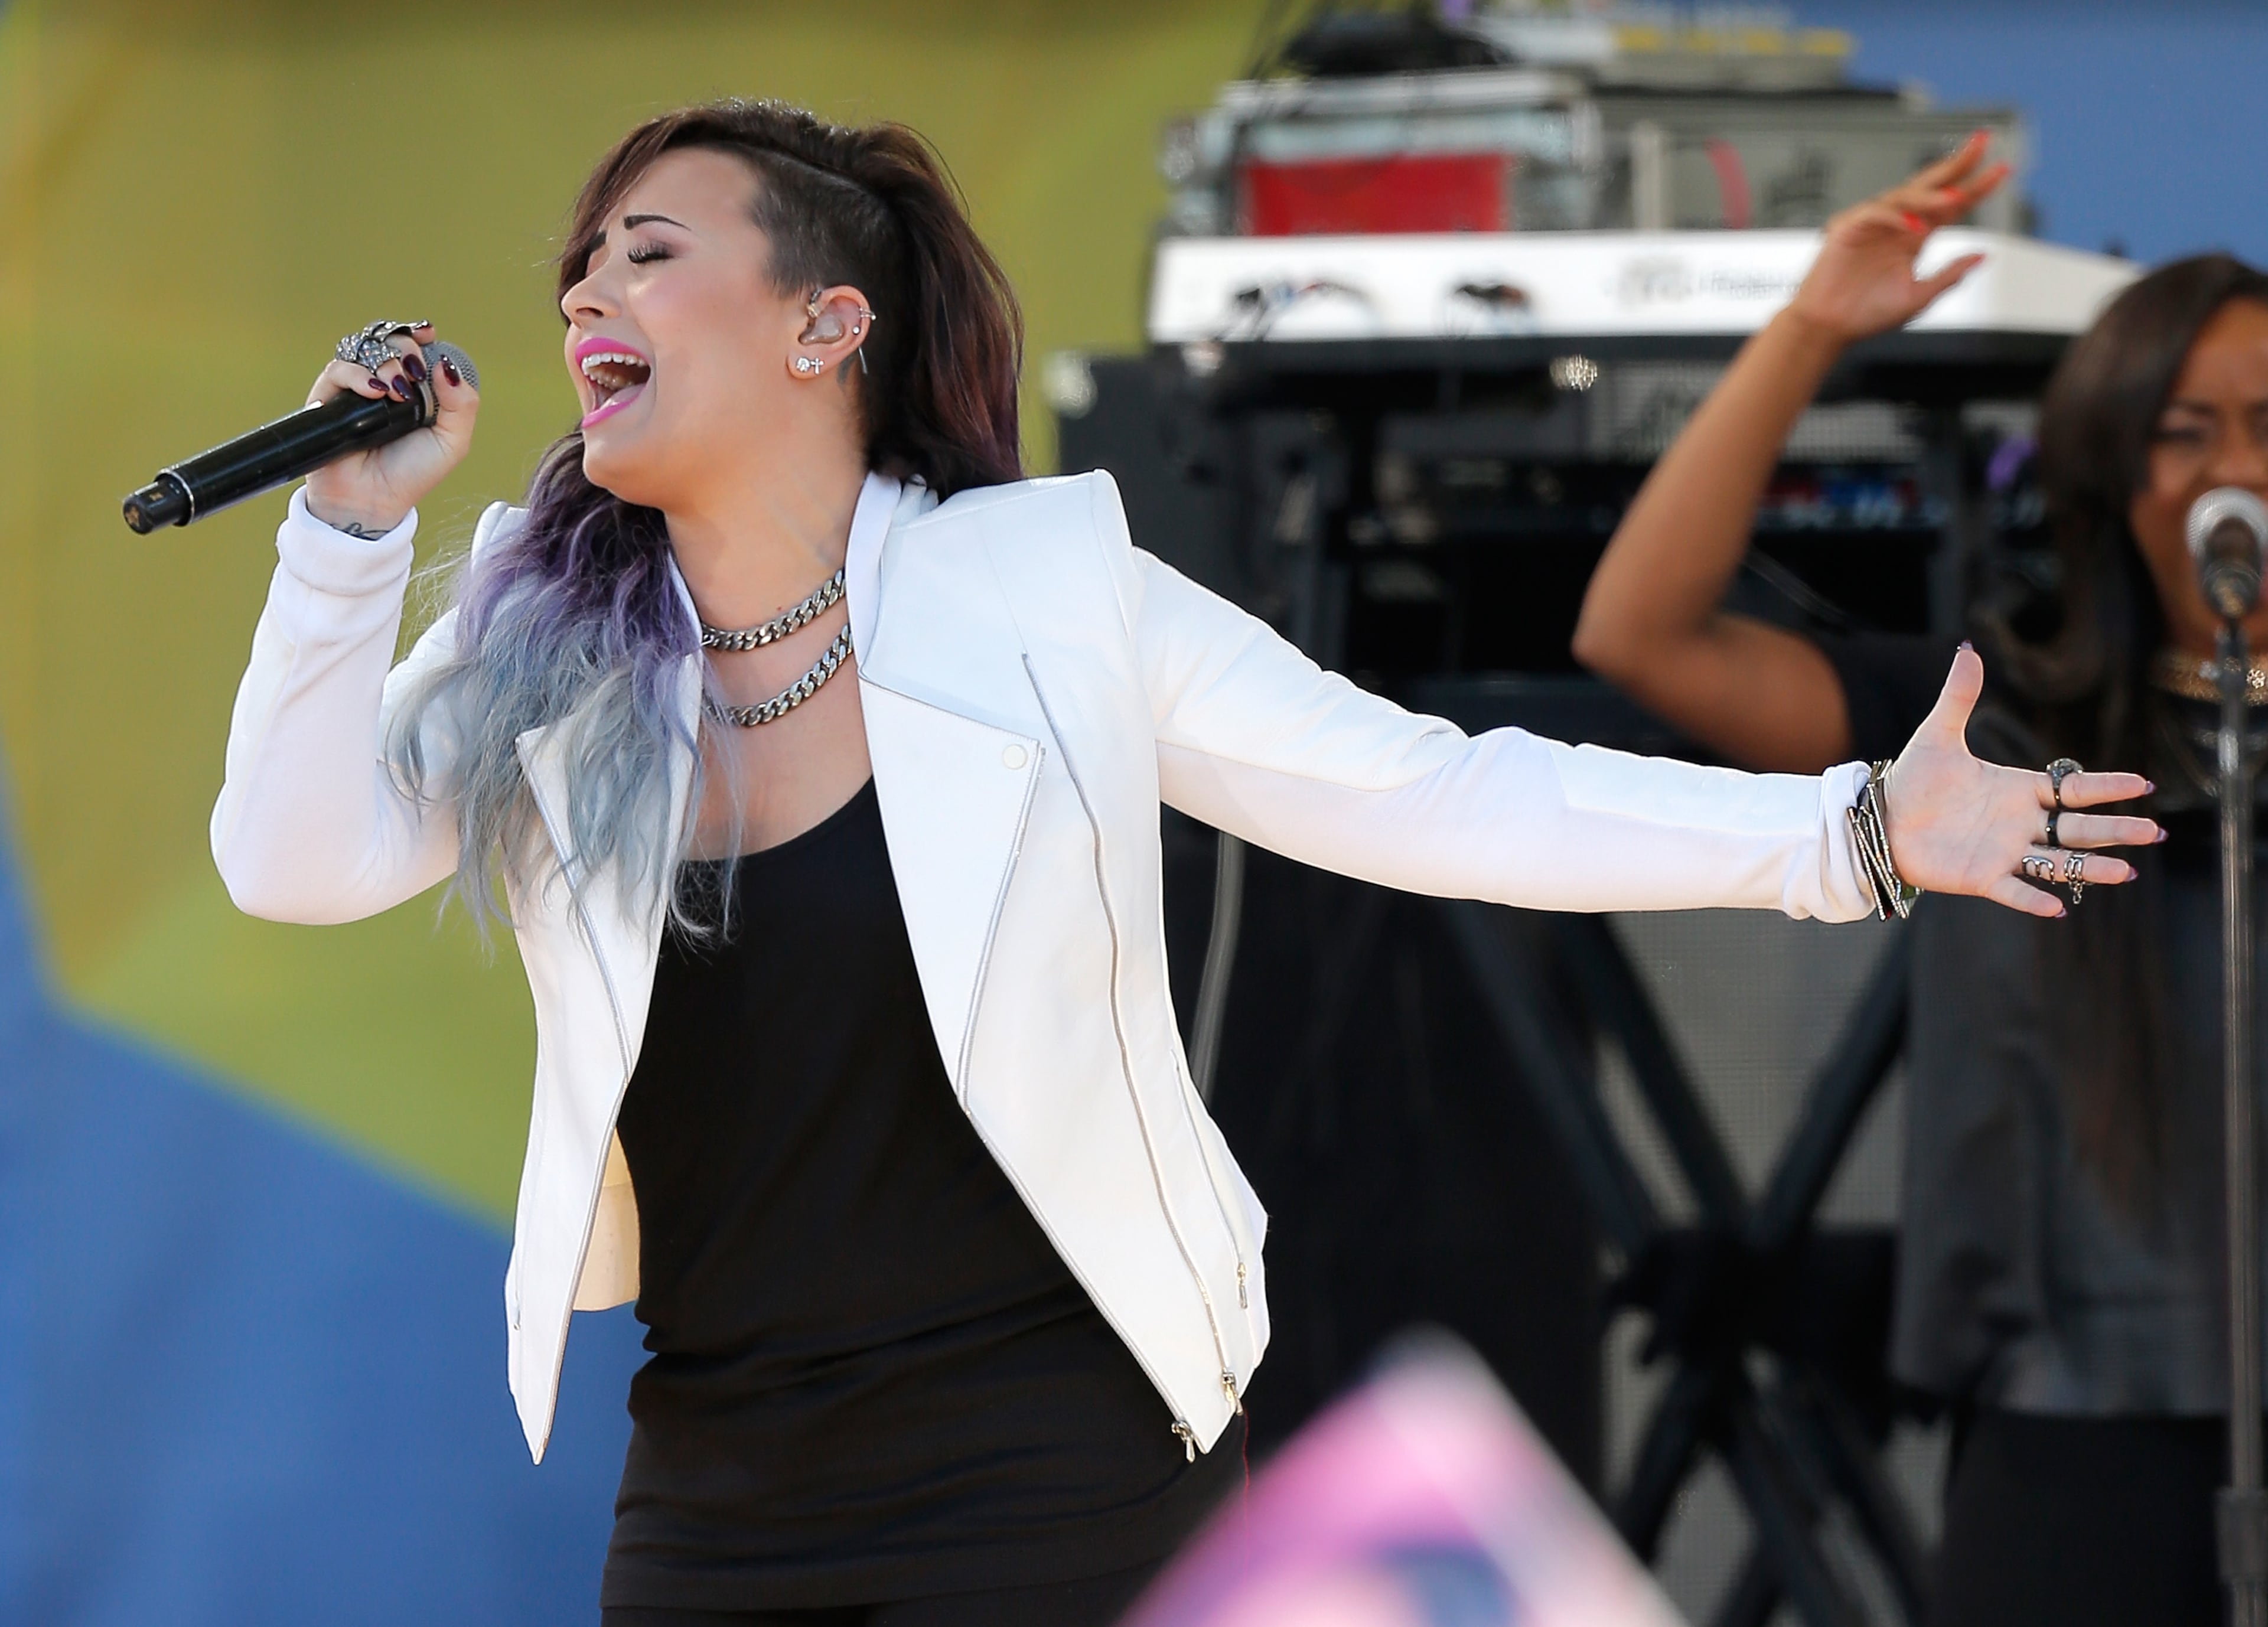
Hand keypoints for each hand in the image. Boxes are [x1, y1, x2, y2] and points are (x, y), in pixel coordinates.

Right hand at [302, 322, 478, 535]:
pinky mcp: (327, 399)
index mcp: (412, 389)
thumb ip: (462, 404)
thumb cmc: (412, 473)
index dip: (417, 335)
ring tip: (396, 390)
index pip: (411, 347)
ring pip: (362, 349)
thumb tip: (447, 366)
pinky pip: (337, 370)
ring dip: (384, 362)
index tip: (428, 334)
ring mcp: (354, 389)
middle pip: (387, 341)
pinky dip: (357, 374)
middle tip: (414, 372)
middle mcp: (381, 384)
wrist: (374, 501)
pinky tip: (374, 391)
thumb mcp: (452, 442)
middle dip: (404, 348)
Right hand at [1783, 132, 2010, 347]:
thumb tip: (1982, 256)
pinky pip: (1876, 212)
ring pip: (1905, 195)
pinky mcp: (1848, 227)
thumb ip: (1950, 275)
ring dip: (1932, 195)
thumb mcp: (1919, 297)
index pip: (1952, 206)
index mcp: (1914, 237)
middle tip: (1981, 142)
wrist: (1830, 328)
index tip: (2003, 170)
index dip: (1977, 187)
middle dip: (1957, 163)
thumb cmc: (1867, 314)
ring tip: (1956, 198)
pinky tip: (1914, 226)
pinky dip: (1896, 217)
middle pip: (1931, 184)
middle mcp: (1897, 225)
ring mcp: (1872, 224)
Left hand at [1881, 648, 2158, 918]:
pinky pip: (2013, 891)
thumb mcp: (1937, 735)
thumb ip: (1959, 697)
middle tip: (2154, 833)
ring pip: (2058, 862)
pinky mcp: (1980, 877)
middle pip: (2078, 827)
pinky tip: (2058, 907)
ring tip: (2128, 871)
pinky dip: (2033, 898)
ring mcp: (2004, 852)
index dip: (2107, 786)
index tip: (2142, 784)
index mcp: (2018, 789)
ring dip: (2091, 868)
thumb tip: (1968, 649)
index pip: (2073, 788)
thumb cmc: (1913, 780)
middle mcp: (2020, 823)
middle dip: (2116, 830)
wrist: (1879, 818)